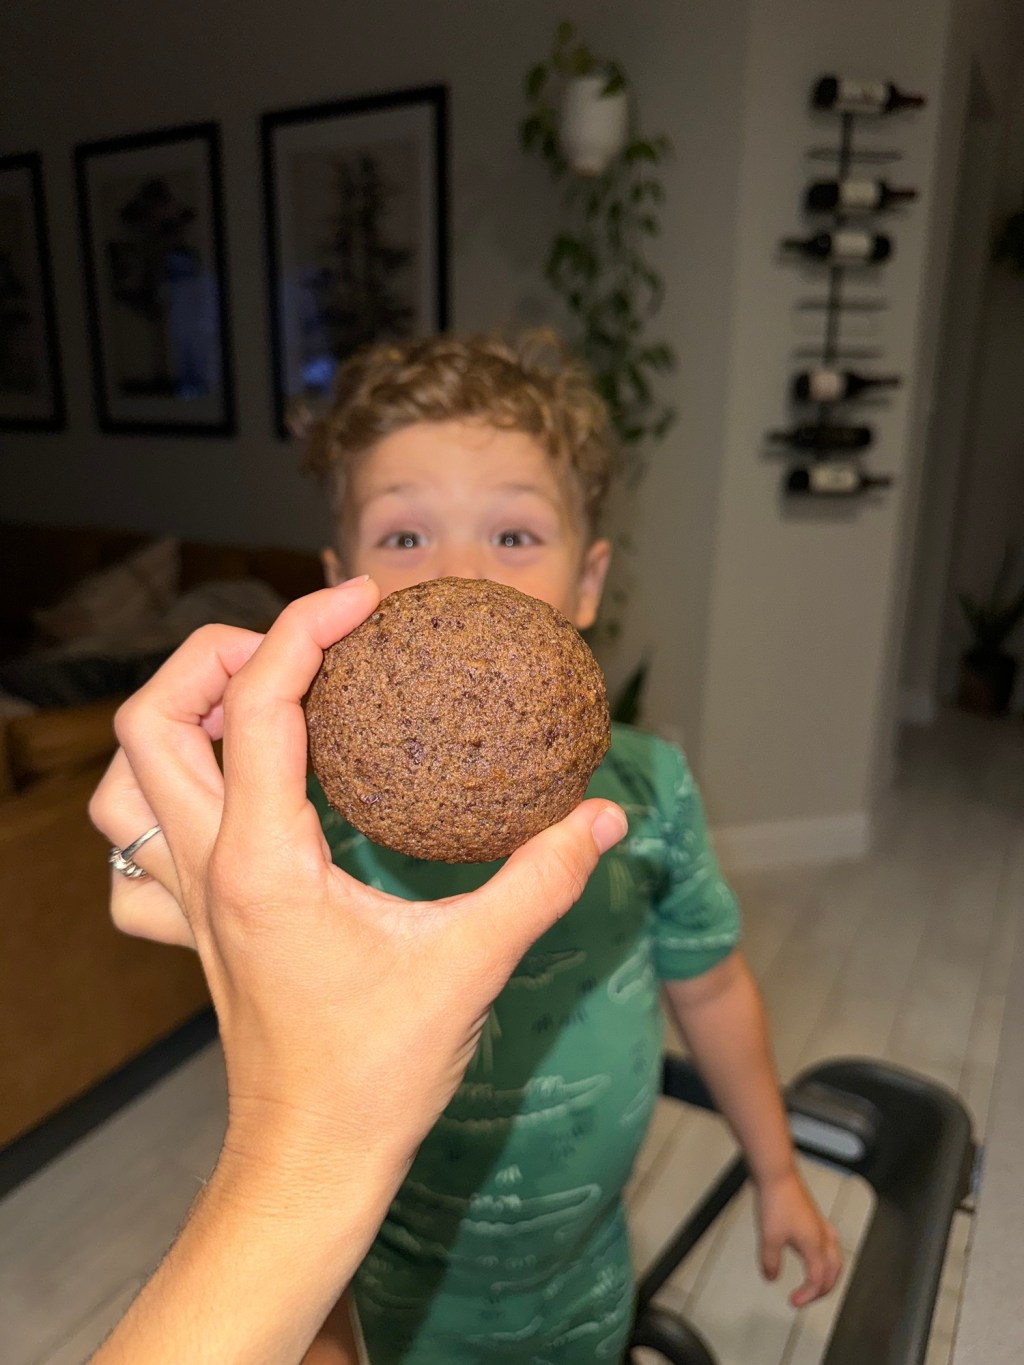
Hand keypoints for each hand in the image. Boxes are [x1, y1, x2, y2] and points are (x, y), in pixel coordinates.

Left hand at [89, 576, 627, 1194]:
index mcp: (265, 862)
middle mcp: (208, 868)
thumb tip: (602, 818)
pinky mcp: (191, 924)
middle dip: (218, 655)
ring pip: (123, 776)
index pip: (257, 705)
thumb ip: (542, 880)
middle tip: (304, 651)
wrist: (313, 1160)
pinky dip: (160, 794)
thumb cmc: (377, 1075)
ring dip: (177, 717)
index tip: (365, 604)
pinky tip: (226, 796)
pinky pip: (131, 843)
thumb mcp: (473, 966)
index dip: (306, 630)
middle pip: (153, 718)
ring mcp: (187, 898)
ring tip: (257, 703)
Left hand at [754, 1168, 842, 1306]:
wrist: (777, 1174)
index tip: (793, 1301)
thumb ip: (770, 1261)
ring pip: (835, 1258)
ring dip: (829, 1275)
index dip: (807, 1295)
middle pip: (833, 1272)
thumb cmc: (776, 1199)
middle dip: (822, 1290)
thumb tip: (771, 1277)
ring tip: (817, 1284)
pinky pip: (830, 1244)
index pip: (818, 1280)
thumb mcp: (768, 1237)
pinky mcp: (815, 1217)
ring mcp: (821, 1226)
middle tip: (807, 1298)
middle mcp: (822, 1237)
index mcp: (815, 1245)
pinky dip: (827, 1257)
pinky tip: (816, 1254)